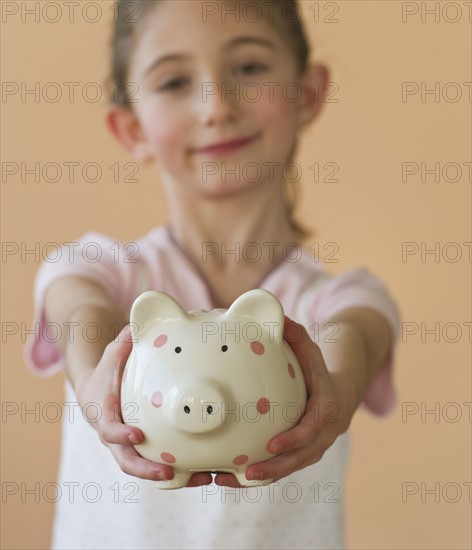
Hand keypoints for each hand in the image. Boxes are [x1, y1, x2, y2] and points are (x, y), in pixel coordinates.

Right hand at [73, 324, 211, 486]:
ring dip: (171, 476)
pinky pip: (158, 462)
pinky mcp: (143, 449)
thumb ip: (122, 343)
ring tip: (201, 478)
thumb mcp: (111, 356)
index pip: (108, 429)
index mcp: (104, 415)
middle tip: (169, 472)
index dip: (120, 435)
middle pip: (127, 461)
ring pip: (146, 468)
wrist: (96, 393)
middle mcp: (115, 437)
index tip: (137, 435)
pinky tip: (205, 470)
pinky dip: (178, 469)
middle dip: (146, 470)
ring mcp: (129, 447)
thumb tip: (137, 325)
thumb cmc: (106, 373)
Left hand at [215, 315, 358, 486]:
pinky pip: (279, 468)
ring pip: (287, 469)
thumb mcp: (312, 351)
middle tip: (247, 472)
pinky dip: (258, 475)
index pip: (311, 429)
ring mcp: (311, 449)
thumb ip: (297, 336)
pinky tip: (230, 477)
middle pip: (298, 458)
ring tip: (227, 480)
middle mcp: (320, 436)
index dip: (294, 439)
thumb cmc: (319, 371)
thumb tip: (279, 315)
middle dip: (274, 468)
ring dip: (260, 478)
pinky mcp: (299, 455)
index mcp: (325, 411)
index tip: (272, 445)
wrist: (339, 395)